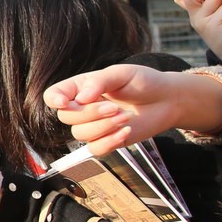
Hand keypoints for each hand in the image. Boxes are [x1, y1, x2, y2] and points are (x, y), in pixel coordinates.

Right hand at [43, 64, 221, 154]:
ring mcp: (93, 126)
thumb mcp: (122, 73)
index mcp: (80, 88)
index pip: (54, 95)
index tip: (65, 102)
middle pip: (67, 117)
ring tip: (126, 117)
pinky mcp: (106, 141)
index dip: (54, 99)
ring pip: (80, 134)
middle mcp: (82, 108)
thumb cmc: (143, 82)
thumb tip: (81, 98)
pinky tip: (126, 131)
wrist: (166, 100)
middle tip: (115, 107)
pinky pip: (95, 148)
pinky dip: (110, 141)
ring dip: (103, 127)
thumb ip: (99, 82)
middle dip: (90, 114)